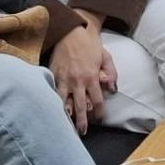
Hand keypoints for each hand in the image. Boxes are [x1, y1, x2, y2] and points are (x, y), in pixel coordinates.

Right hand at [50, 18, 116, 134]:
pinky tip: (51, 112)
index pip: (97, 101)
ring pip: (63, 103)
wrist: (71, 31)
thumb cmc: (90, 45)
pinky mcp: (53, 75)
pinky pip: (52, 93)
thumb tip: (113, 90)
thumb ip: (111, 74)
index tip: (99, 120)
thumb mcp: (106, 57)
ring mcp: (63, 79)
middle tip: (82, 133)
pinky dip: (53, 103)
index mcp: (91, 77)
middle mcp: (77, 81)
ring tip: (64, 128)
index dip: (99, 112)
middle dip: (81, 122)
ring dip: (65, 116)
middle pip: (79, 106)